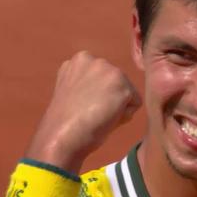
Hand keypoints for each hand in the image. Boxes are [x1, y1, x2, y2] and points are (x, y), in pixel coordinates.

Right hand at [25, 51, 141, 173]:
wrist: (61, 137)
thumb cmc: (65, 122)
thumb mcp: (73, 91)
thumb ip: (89, 82)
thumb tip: (107, 87)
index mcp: (80, 60)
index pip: (104, 79)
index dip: (95, 97)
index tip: (80, 105)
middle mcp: (95, 60)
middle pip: (118, 83)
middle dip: (109, 99)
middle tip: (89, 112)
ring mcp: (109, 71)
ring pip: (128, 93)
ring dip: (117, 107)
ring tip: (96, 115)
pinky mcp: (122, 85)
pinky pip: (135, 104)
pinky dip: (124, 117)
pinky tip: (105, 119)